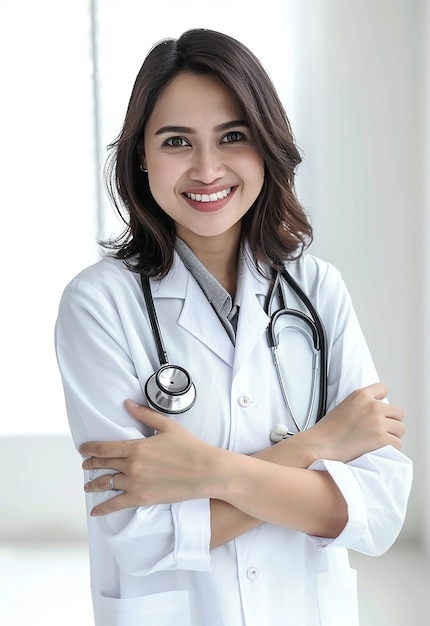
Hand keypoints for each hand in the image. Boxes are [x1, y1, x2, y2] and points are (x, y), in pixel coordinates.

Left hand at [80, 401, 223, 515]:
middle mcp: (132, 466)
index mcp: (136, 447)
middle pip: (103, 464)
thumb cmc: (190, 447)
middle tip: (85, 464)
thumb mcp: (167, 426)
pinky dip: (103, 508)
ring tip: (88, 485)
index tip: (83, 449)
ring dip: (94, 484)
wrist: (207, 471)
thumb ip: (144, 415)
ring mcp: (136, 484)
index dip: (90, 448)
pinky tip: (96, 511)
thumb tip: (127, 404)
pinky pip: (116, 505)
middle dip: (91, 464)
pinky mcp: (142, 499)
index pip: (105, 448)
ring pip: (107, 484)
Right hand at [297, 382, 404, 463]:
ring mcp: (378, 422)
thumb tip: (377, 412)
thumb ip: (361, 405)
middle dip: (392, 422)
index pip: (383, 389)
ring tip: (380, 441)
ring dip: (393, 435)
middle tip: (382, 430)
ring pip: (400, 429)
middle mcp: (372, 406)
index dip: (383, 401)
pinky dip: (390, 448)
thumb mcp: (343, 406)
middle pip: (398, 412)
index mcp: (361, 395)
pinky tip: (379, 449)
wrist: (321, 445)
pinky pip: (397, 443)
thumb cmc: (327, 431)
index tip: (381, 410)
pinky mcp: (381, 439)